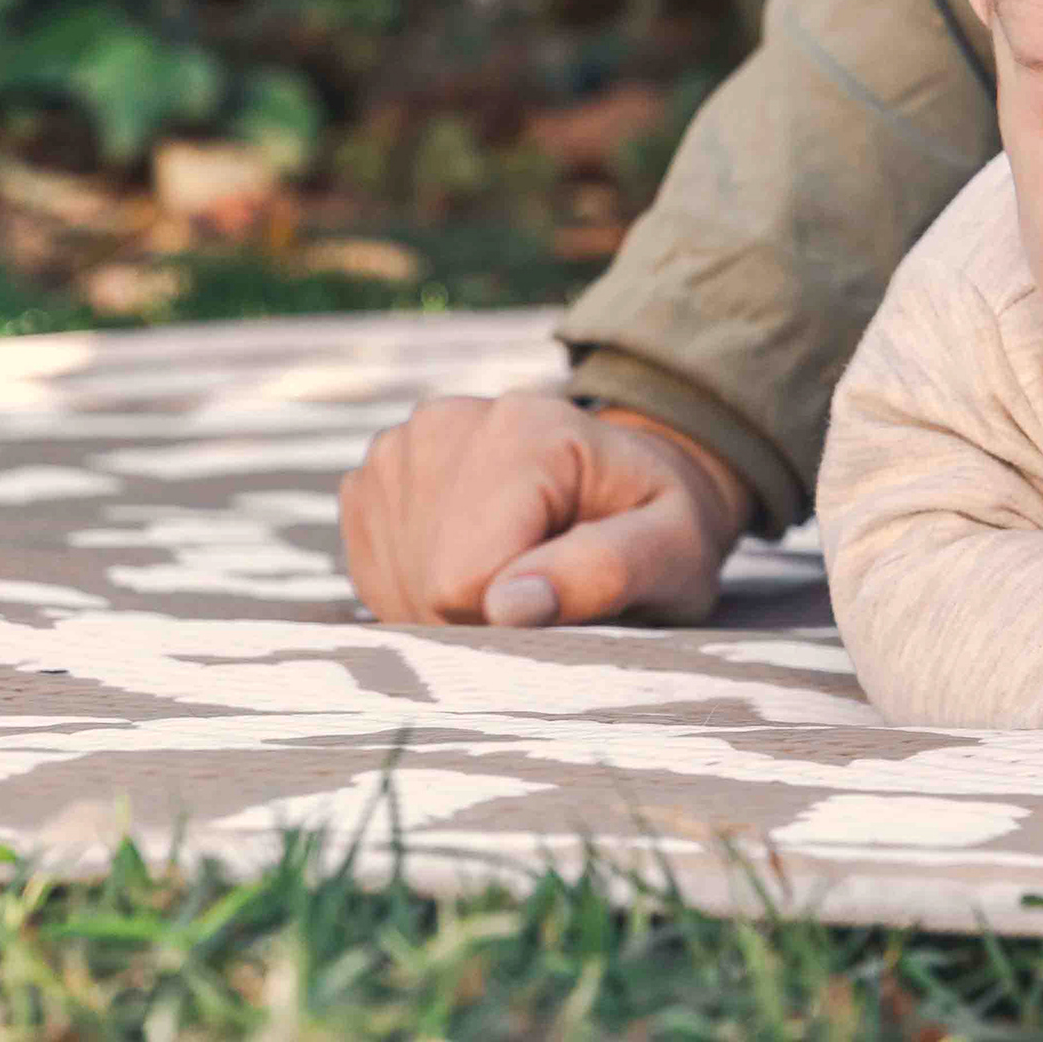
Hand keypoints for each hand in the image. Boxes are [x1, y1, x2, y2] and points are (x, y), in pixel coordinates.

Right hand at [339, 388, 748, 627]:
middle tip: (550, 588)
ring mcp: (398, 449)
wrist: (629, 482)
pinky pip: (374, 576)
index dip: (513, 618)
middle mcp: (446, 424)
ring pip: (395, 584)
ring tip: (521, 569)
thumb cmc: (661, 524)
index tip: (566, 596)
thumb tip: (510, 607)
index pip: (465, 580)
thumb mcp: (672, 551)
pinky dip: (422, 592)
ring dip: (453, 606)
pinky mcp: (370, 481)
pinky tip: (479, 565)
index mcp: (526, 429)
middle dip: (485, 614)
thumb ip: (604, 572)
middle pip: (425, 584)